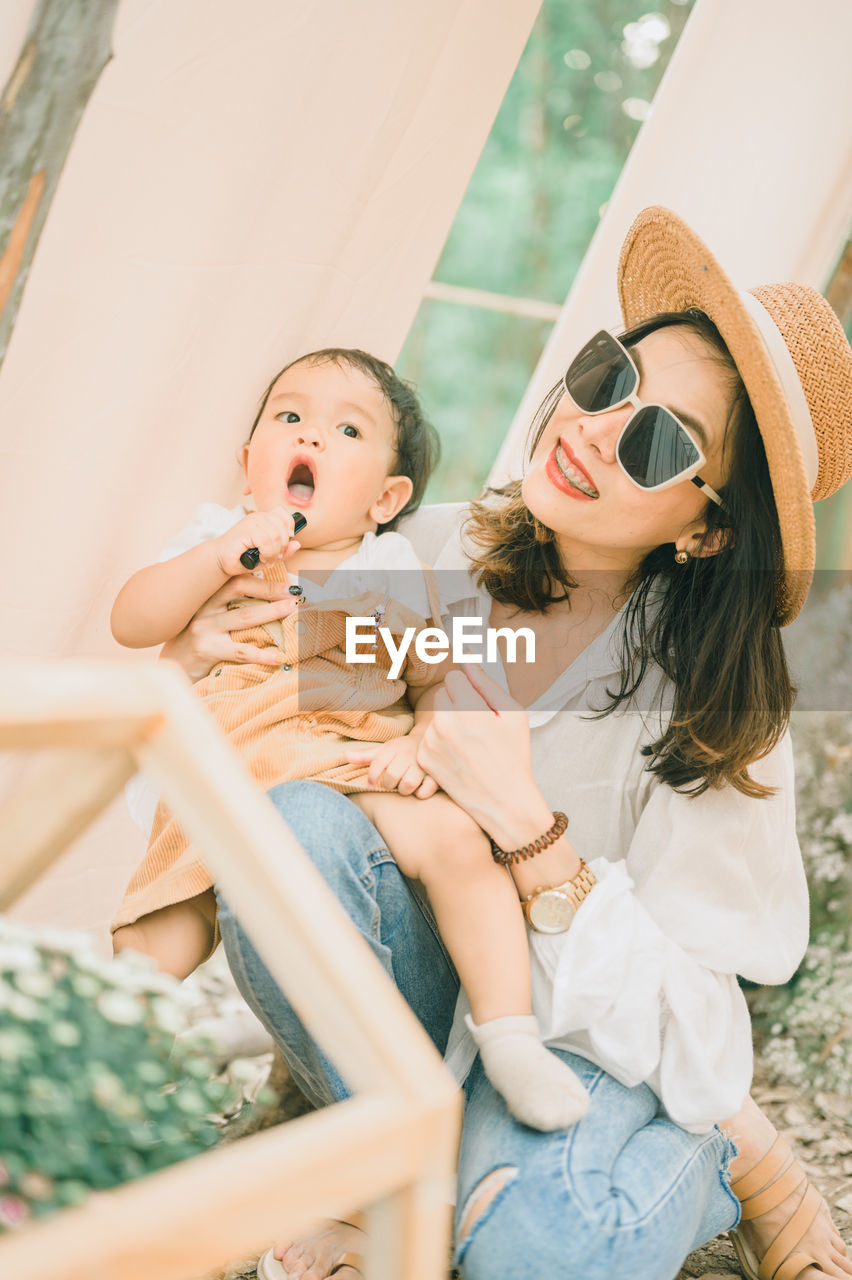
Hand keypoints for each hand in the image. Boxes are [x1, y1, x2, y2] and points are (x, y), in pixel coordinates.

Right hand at [160, 575, 302, 679]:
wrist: (174, 666)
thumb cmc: (199, 637)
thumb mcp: (211, 614)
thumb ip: (232, 601)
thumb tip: (269, 587)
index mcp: (208, 593)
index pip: (236, 573)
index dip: (261, 566)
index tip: (284, 559)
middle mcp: (204, 606)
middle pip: (240, 588)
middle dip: (270, 588)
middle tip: (295, 591)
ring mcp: (205, 627)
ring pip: (243, 617)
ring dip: (271, 613)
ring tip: (293, 610)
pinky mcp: (208, 650)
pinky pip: (241, 652)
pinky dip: (262, 655)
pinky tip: (280, 657)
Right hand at [213, 507, 300, 576]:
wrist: (221, 561)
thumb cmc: (242, 558)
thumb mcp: (268, 555)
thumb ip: (283, 551)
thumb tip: (298, 544)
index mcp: (264, 519)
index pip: (284, 515)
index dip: (289, 528)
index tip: (284, 544)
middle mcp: (259, 517)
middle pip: (283, 527)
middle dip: (283, 546)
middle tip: (274, 558)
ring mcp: (252, 521)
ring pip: (277, 535)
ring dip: (275, 552)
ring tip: (267, 560)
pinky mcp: (247, 529)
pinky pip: (267, 540)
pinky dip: (268, 553)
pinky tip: (262, 558)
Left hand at [345, 735, 437, 798]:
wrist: (429, 742)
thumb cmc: (401, 750)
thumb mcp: (383, 750)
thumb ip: (365, 756)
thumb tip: (344, 755)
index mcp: (394, 748)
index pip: (378, 763)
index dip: (371, 777)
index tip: (370, 784)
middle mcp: (408, 755)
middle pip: (391, 776)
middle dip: (388, 783)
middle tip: (391, 783)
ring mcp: (422, 765)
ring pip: (407, 785)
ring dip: (403, 789)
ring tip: (404, 786)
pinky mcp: (435, 775)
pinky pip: (425, 791)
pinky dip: (420, 793)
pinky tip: (418, 789)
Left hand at [415, 666, 550, 844]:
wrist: (503, 801)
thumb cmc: (513, 755)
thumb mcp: (513, 714)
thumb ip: (488, 684)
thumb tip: (468, 663)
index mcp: (466, 708)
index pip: (455, 677)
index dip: (470, 688)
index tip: (481, 703)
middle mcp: (443, 723)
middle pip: (442, 694)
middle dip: (458, 703)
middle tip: (478, 725)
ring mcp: (430, 742)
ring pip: (435, 716)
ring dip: (449, 722)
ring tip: (471, 744)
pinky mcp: (424, 758)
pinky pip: (429, 736)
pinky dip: (441, 741)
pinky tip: (460, 756)